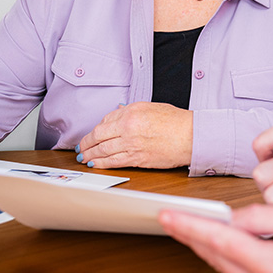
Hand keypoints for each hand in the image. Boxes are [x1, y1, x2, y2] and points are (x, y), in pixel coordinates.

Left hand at [77, 102, 192, 168]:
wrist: (190, 135)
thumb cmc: (176, 121)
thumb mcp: (151, 107)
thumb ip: (130, 112)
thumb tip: (115, 117)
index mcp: (131, 112)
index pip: (104, 121)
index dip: (95, 130)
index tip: (91, 135)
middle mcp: (128, 127)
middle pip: (99, 136)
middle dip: (87, 144)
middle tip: (81, 148)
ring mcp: (131, 144)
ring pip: (103, 151)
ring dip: (91, 155)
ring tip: (84, 158)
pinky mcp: (137, 158)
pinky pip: (114, 162)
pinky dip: (102, 164)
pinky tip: (95, 164)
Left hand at [159, 204, 272, 272]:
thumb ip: (265, 216)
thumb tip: (235, 217)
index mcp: (268, 263)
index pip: (217, 240)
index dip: (189, 225)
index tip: (167, 215)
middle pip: (214, 256)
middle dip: (190, 235)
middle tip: (169, 218)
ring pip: (223, 266)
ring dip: (204, 245)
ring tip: (186, 227)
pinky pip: (237, 272)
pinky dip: (223, 255)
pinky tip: (218, 244)